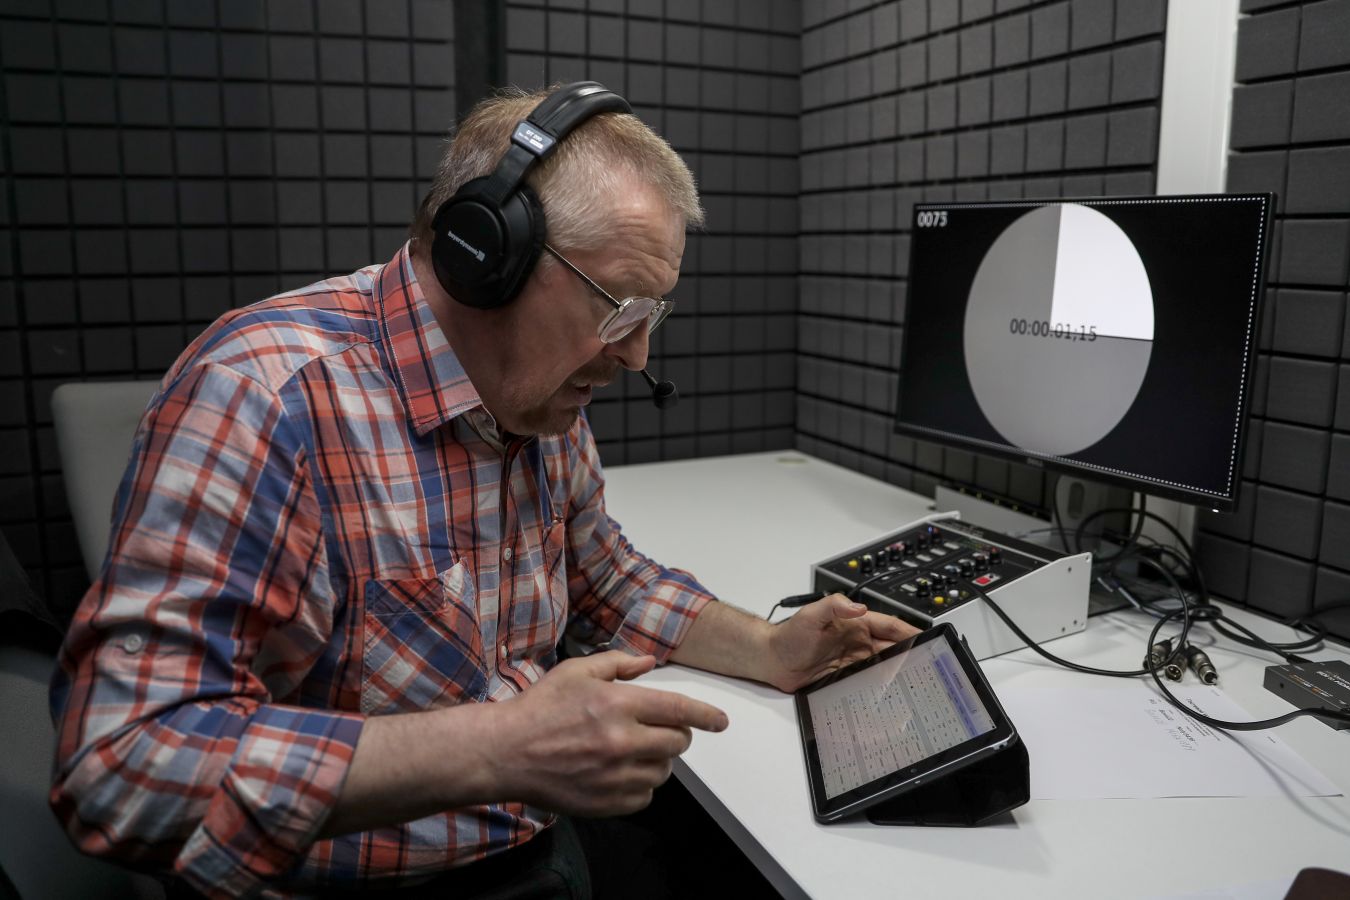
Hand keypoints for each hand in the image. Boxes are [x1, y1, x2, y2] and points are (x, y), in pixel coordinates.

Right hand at [487, 650, 727, 816]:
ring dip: (656, 760)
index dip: (706, 715)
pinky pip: (644, 797)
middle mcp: (622, 741)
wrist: (507, 752)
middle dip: (676, 734)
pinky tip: (618, 772)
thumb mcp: (577, 672)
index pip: (679, 709)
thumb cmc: (540, 708)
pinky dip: (640, 785)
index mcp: (618, 704)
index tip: (721, 721)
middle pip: (677, 742)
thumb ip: (618, 664)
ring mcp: (615, 776)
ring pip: (663, 771)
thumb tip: (650, 663)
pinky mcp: (607, 802)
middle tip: (659, 730)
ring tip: (630, 750)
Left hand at [765, 594, 919, 692]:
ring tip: (914, 684)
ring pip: (884, 667)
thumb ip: (833, 606)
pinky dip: (881, 688)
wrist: (772, 660)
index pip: (891, 625)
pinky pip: (869, 682)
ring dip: (897, 673)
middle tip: (926, 666)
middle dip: (910, 655)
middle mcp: (858, 642)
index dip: (910, 631)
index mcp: (856, 623)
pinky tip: (890, 696)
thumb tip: (858, 607)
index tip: (928, 638)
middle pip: (892, 648)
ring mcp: (854, 661)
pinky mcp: (846, 678)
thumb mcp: (810, 615)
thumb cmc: (789, 635)